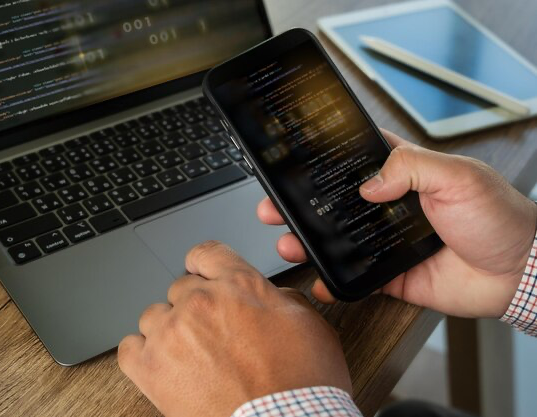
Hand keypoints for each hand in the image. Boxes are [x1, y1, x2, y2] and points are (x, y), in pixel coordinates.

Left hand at [118, 241, 350, 416]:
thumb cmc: (300, 386)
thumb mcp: (311, 326)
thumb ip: (282, 300)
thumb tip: (271, 297)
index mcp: (239, 285)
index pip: (207, 253)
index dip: (204, 263)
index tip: (200, 272)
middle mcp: (201, 302)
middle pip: (181, 288)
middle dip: (195, 307)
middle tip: (211, 334)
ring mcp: (172, 333)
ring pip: (154, 315)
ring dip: (169, 331)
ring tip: (190, 357)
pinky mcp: (151, 368)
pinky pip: (129, 347)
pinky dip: (143, 354)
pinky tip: (162, 365)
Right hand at [258, 130, 536, 317]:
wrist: (521, 273)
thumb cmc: (499, 217)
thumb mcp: (459, 176)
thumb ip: (411, 167)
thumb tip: (370, 183)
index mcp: (405, 174)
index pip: (356, 160)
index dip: (325, 160)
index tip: (294, 160)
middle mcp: (392, 206)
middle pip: (337, 202)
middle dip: (303, 205)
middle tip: (276, 206)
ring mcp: (389, 242)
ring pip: (339, 240)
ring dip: (311, 241)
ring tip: (287, 240)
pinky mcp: (393, 274)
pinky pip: (357, 278)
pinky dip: (335, 281)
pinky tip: (318, 280)